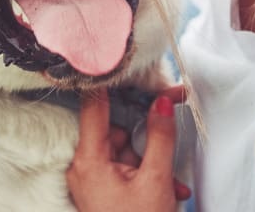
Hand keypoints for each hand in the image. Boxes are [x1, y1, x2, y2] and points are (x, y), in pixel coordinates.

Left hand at [66, 87, 190, 211]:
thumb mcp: (156, 179)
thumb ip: (160, 137)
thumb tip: (162, 103)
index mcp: (89, 161)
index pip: (94, 107)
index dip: (111, 83)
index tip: (124, 66)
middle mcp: (84, 168)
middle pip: (115, 129)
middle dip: (144, 134)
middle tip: (168, 126)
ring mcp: (92, 179)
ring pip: (124, 149)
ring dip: (149, 158)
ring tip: (170, 179)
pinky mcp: (101, 188)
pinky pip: (124, 167)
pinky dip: (144, 172)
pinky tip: (166, 187)